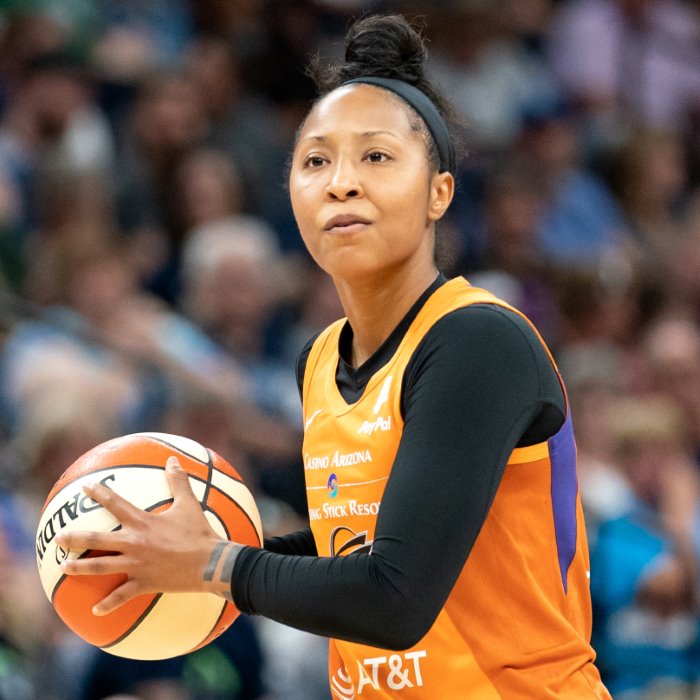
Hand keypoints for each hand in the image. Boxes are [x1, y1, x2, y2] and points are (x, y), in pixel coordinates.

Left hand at [55, 457, 241, 615]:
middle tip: (58, 538)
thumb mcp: (189, 503)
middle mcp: (134, 543)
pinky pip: (121, 596)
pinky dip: (108, 604)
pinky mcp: (143, 583)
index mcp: (143, 523)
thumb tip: (173, 459)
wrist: (209, 563)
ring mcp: (136, 565)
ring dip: (80, 568)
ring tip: (64, 568)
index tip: (84, 488)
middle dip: (75, 538)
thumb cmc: (199, 532)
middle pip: (97, 540)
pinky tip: (95, 610)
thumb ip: (178, 481)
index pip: (116, 504)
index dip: (99, 493)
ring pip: (102, 567)